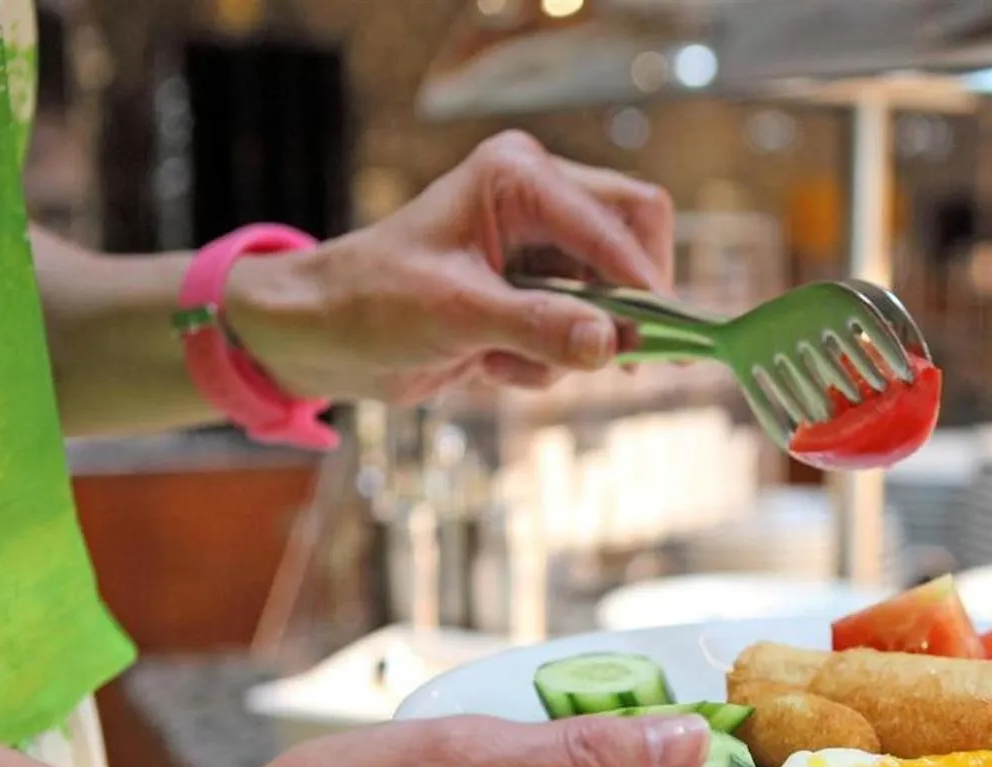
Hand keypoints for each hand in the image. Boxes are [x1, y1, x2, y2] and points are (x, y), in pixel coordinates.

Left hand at [226, 130, 675, 401]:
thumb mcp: (456, 315)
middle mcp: (540, 200)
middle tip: (621, 364)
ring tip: (502, 362)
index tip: (665, 339)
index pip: (617, 221)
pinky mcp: (537, 292)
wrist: (326, 334)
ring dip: (570, 347)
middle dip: (623, 309)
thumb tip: (611, 344)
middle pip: (633, 244)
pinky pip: (580, 334)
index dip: (645, 281)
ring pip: (611, 301)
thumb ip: (538, 327)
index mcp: (518, 177)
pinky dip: (547, 363)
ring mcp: (542, 248)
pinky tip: (491, 364)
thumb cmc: (374, 302)